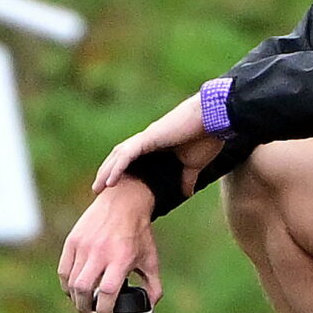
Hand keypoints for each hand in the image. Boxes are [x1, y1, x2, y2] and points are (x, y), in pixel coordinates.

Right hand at [59, 177, 161, 312]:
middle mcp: (100, 253)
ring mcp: (84, 246)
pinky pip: (63, 270)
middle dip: (85, 310)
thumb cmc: (139, 233)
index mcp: (121, 259)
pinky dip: (66, 285)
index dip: (104, 312)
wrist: (124, 202)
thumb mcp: (151, 259)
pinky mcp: (73, 240)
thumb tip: (149, 308)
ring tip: (82, 306)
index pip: (107, 293)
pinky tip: (72, 291)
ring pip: (71, 282)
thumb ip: (154, 286)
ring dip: (75, 300)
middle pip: (84, 290)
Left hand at [91, 93, 210, 192]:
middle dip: (107, 173)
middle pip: (120, 157)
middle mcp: (147, 141)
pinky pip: (127, 154)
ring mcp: (147, 138)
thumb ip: (187, 178)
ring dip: (107, 171)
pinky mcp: (149, 137)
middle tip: (98, 190)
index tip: (113, 190)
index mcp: (156, 146)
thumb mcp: (193, 164)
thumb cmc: (206, 137)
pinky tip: (110, 182)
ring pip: (119, 155)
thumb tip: (186, 193)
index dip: (120, 173)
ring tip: (99, 188)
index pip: (132, 161)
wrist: (214, 119)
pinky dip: (118, 167)